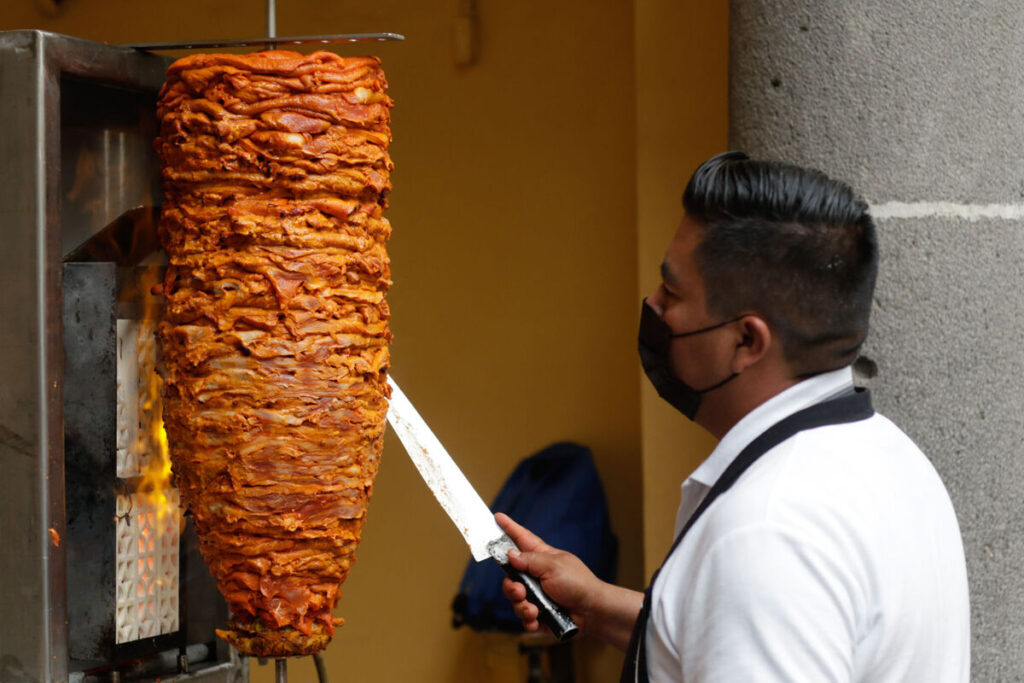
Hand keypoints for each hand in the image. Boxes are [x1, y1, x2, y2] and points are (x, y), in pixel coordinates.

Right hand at [496, 512, 601, 633]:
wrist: (592, 612)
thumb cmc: (579, 584)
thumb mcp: (553, 567)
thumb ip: (530, 560)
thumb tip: (510, 554)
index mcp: (541, 557)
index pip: (521, 539)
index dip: (509, 528)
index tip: (498, 517)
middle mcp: (536, 575)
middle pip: (511, 576)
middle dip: (511, 586)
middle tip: (520, 590)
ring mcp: (537, 595)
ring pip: (515, 599)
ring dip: (521, 606)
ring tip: (533, 609)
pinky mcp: (539, 613)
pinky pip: (523, 617)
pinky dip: (528, 620)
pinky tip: (537, 619)